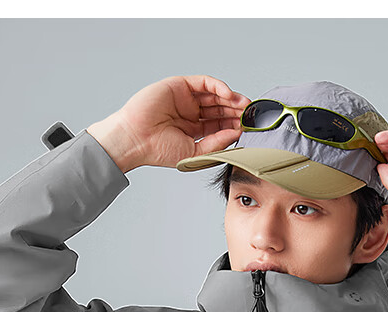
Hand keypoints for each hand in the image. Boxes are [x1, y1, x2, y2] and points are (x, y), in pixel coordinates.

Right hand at [88, 75, 251, 171]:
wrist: (136, 140)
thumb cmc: (158, 150)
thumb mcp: (195, 152)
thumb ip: (217, 143)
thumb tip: (237, 134)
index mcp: (194, 129)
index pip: (220, 124)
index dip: (235, 125)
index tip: (250, 128)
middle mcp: (191, 112)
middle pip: (220, 108)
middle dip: (236, 111)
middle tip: (251, 115)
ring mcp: (186, 98)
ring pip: (215, 94)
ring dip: (231, 99)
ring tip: (244, 106)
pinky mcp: (180, 85)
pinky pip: (204, 82)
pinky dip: (219, 87)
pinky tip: (229, 95)